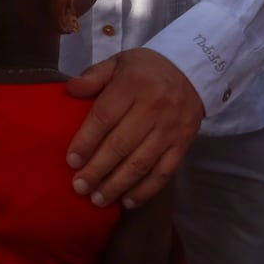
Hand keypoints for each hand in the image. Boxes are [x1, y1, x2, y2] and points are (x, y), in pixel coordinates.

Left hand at [64, 49, 204, 207]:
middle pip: (121, 145)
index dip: (86, 141)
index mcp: (133, 84)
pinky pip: (164, 172)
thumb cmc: (147, 69)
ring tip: (98, 199)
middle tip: (79, 187)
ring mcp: (170, 129)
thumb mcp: (120, 62)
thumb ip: (94, 76)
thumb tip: (70, 90)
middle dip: (97, 170)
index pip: (105, 116)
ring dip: (117, 185)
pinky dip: (145, 190)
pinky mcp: (183, 144)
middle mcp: (153, 108)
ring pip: (141, 163)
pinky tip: (127, 202)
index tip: (71, 161)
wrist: (193, 69)